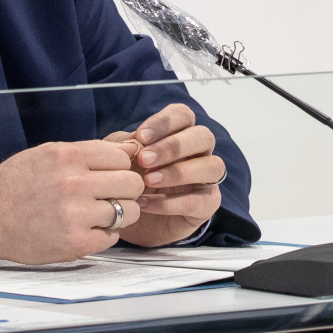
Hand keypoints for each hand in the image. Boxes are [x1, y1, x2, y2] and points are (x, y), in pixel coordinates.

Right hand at [0, 140, 146, 265]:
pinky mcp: (74, 244)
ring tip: (99, 213)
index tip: (110, 175)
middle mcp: (74, 184)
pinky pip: (112, 237)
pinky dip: (104, 234)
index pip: (123, 157)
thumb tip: (131, 149)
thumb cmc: (15, 183)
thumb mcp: (49, 153)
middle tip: (110, 195)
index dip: (120, 166)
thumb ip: (90, 151)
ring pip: (128, 212)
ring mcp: (75, 216)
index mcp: (68, 157)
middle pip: (132, 184)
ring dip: (119, 213)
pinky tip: (87, 228)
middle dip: (126, 189)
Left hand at [104, 103, 225, 246]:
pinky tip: (145, 204)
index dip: (165, 122)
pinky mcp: (206, 206)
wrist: (124, 217)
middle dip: (174, 146)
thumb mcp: (119, 159)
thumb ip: (126, 147)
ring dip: (179, 172)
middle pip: (203, 137)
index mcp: (179, 134)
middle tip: (145, 159)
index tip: (141, 136)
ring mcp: (206, 179)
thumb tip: (135, 142)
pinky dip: (171, 203)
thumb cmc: (126, 179)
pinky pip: (200, 201)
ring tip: (149, 180)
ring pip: (212, 166)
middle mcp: (199, 153)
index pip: (183, 115)